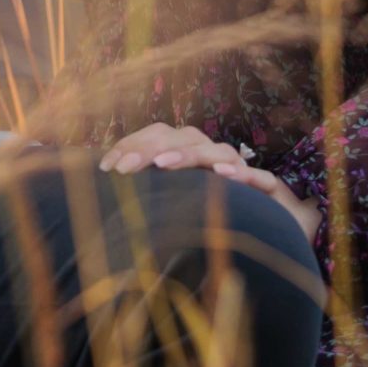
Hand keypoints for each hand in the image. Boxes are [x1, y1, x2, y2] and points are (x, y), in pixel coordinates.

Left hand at [98, 121, 319, 245]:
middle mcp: (210, 154)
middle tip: (122, 169)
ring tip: (162, 165)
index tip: (106, 166)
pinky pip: (259, 178)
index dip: (131, 145)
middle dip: (148, 149)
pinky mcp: (265, 189)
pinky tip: (224, 177)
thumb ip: (143, 192)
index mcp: (186, 151)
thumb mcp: (167, 203)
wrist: (264, 231)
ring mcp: (238, 169)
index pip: (157, 135)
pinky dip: (243, 175)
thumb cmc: (204, 216)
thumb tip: (102, 186)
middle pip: (181, 138)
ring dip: (187, 155)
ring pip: (214, 151)